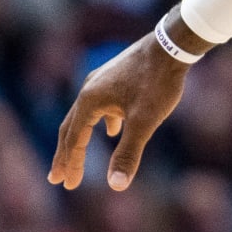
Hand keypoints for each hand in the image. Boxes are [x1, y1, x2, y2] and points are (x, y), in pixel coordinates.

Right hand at [51, 28, 189, 190]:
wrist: (172, 45)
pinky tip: (112, 130)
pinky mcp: (115, 77)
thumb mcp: (144, 122)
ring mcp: (101, 81)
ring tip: (78, 156)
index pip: (73, 139)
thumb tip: (116, 186)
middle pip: (71, 127)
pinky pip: (101, 105)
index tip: (65, 185)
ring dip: (81, 138)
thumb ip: (128, 153)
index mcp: (90, 101)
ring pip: (85, 115)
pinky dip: (100, 122)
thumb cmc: (158, 83)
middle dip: (66, 154)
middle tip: (59, 178)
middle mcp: (89, 89)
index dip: (70, 164)